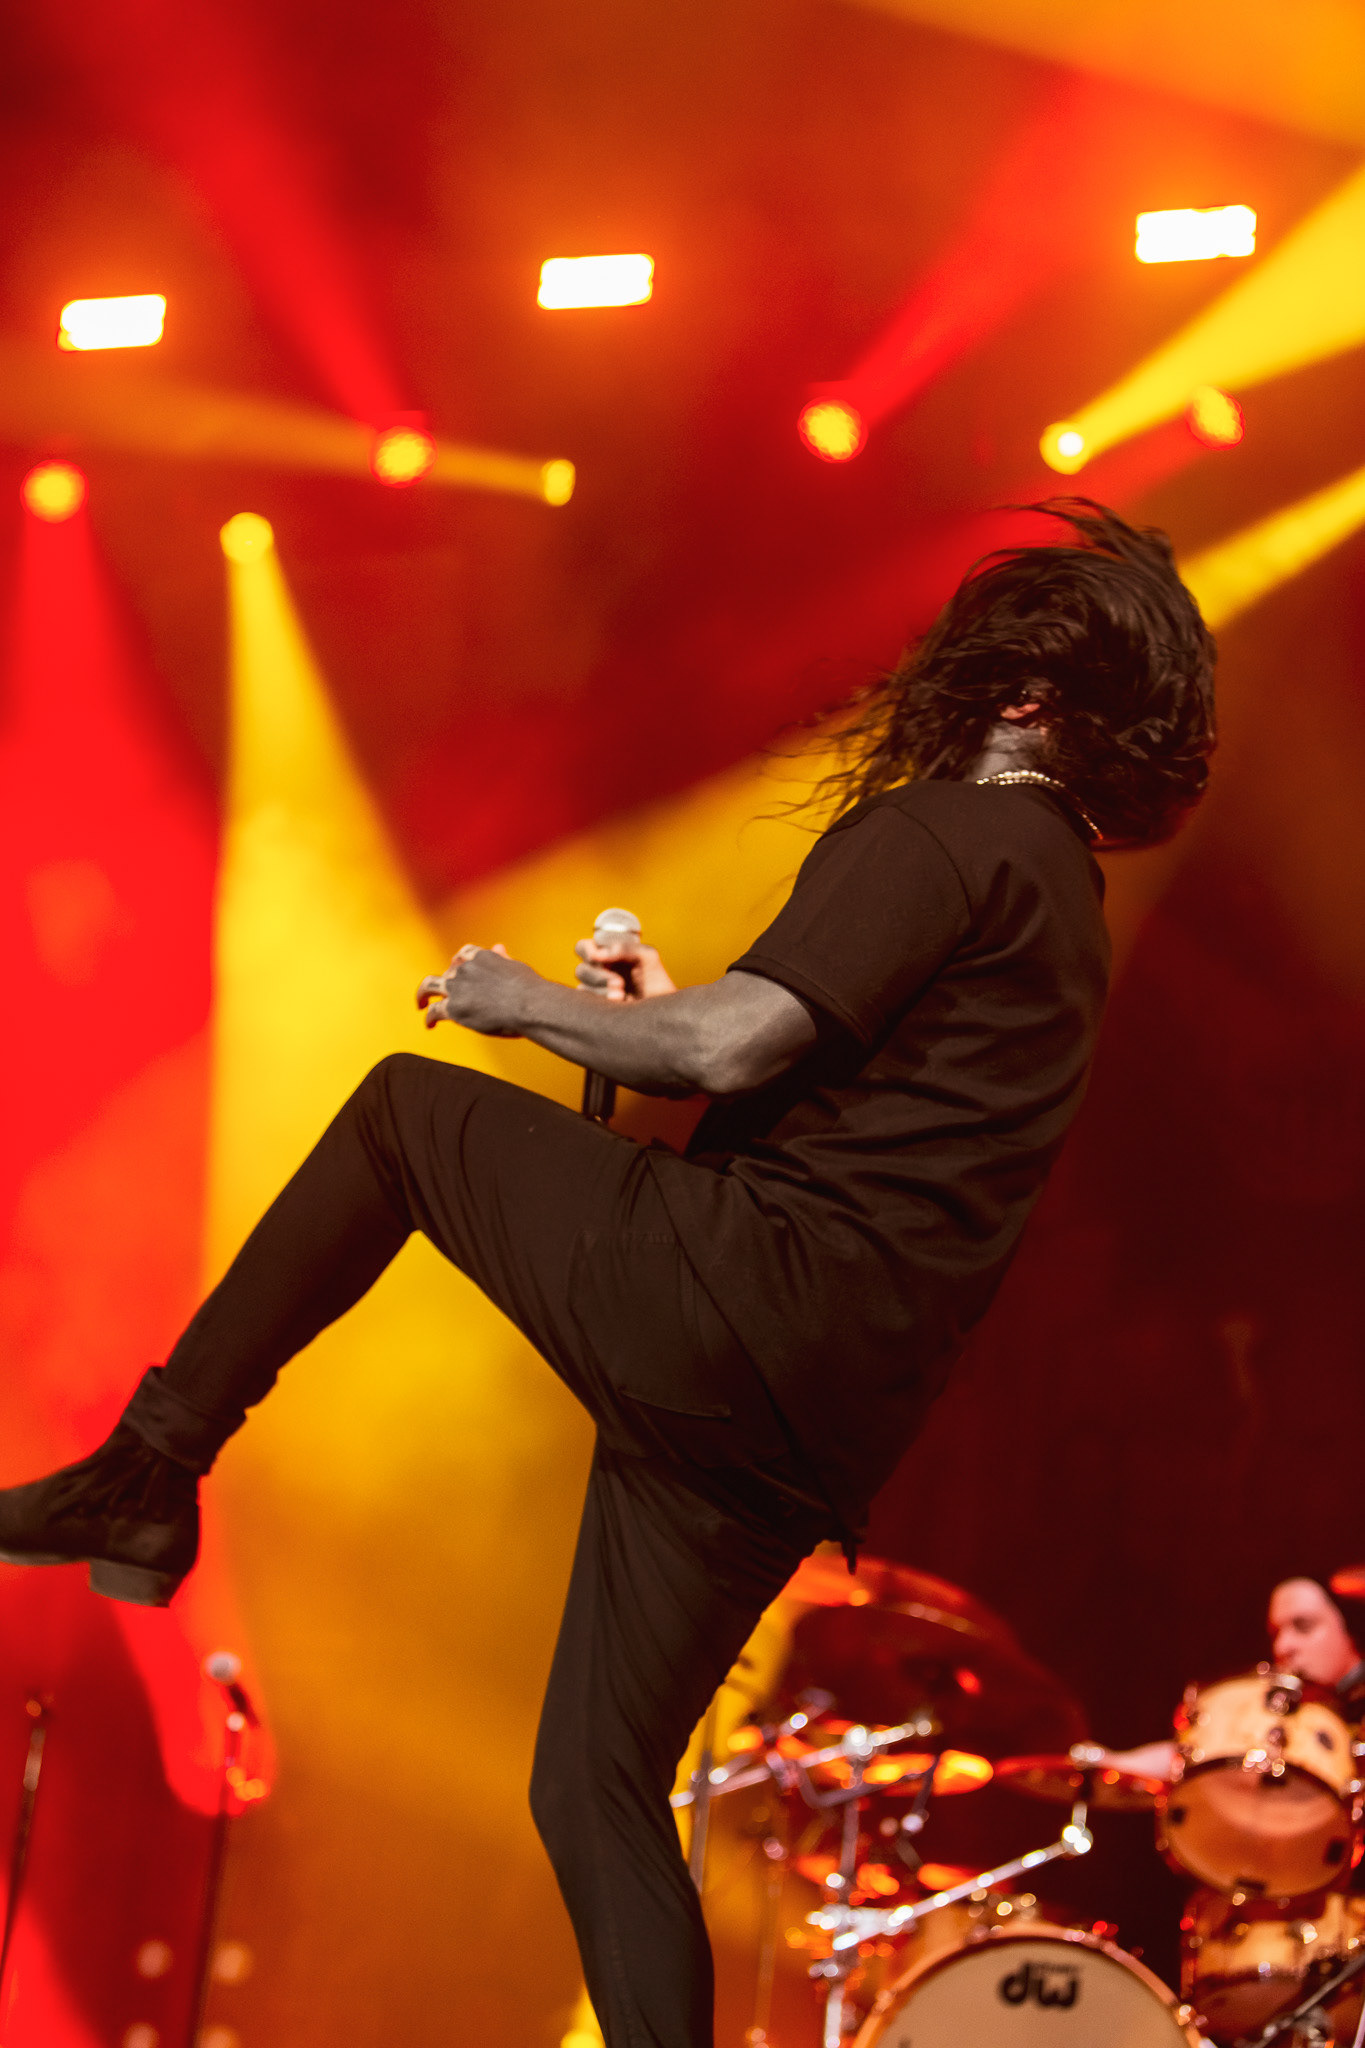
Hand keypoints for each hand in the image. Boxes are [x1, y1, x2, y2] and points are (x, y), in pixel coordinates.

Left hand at [416, 944, 538, 1036]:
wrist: (531, 1006)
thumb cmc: (529, 989)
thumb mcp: (515, 967)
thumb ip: (502, 959)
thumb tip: (498, 947)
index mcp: (481, 957)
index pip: (463, 955)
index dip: (458, 963)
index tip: (457, 969)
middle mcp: (465, 968)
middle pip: (448, 972)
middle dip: (445, 982)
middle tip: (443, 992)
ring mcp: (457, 987)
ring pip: (429, 986)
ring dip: (422, 994)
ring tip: (420, 1003)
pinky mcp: (454, 1007)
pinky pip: (434, 1011)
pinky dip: (429, 1018)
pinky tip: (429, 1025)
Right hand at [573, 934, 676, 1003]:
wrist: (662, 1008)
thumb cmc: (656, 980)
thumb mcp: (647, 956)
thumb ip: (625, 948)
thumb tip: (600, 953)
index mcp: (607, 955)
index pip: (584, 948)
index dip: (587, 950)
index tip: (598, 956)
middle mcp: (598, 972)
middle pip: (581, 969)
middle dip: (598, 976)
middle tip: (619, 983)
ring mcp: (597, 991)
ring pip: (583, 987)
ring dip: (602, 990)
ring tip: (622, 995)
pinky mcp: (597, 1008)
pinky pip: (588, 1004)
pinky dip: (602, 1001)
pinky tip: (618, 1002)